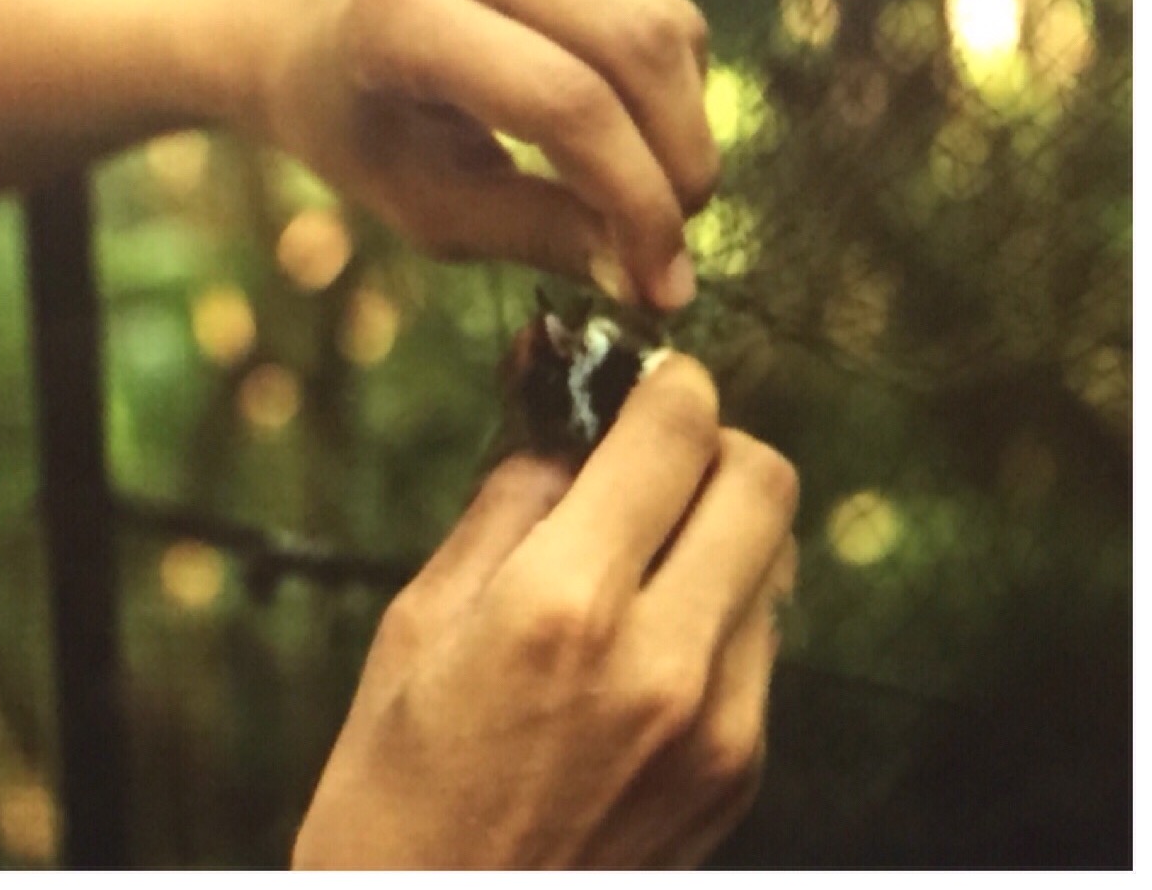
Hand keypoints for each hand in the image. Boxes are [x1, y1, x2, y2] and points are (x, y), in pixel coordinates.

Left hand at [242, 0, 715, 310]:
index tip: (665, 282)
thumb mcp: (425, 203)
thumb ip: (533, 233)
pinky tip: (630, 125)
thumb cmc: (358, 128)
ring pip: (662, 17)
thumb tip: (647, 275)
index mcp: (397, 13)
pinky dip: (664, 75)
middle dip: (678, 158)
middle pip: (632, 47)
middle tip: (678, 239)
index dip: (634, 199)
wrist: (301, 23)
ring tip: (655, 190)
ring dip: (684, 119)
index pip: (563, 103)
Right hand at [292, 354, 798, 868]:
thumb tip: (558, 407)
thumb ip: (506, 503)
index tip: (640, 382)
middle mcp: (663, 661)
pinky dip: (716, 614)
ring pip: (776, 562)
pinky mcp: (741, 774)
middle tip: (648, 461)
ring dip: (717, 532)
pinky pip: (761, 646)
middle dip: (711, 446)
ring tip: (636, 561)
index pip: (679, 432)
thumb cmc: (392, 786)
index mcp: (561, 607)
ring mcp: (720, 726)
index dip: (666, 384)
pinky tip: (640, 647)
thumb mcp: (417, 624)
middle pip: (765, 481)